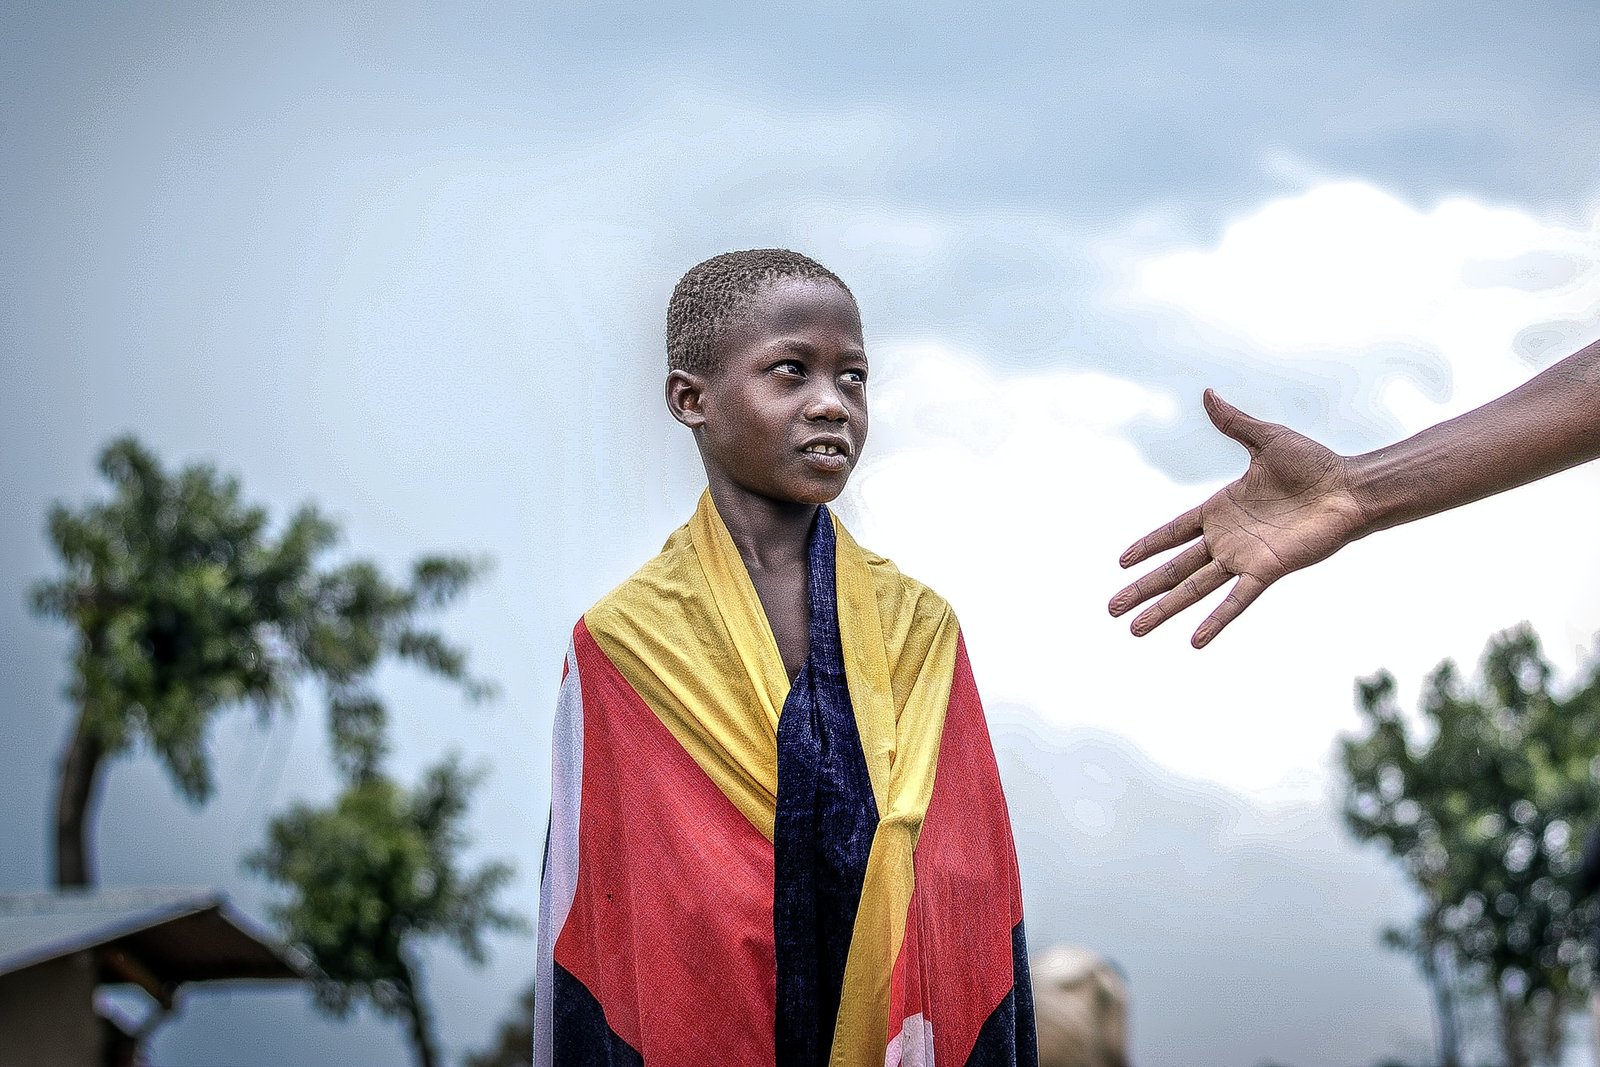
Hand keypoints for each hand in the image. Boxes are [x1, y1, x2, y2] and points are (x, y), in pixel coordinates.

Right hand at [1108, 390, 1368, 647]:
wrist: (1351, 489)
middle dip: (1142, 589)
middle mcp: (1226, 539)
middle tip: (1111, 608)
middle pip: (1173, 569)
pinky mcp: (1266, 570)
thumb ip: (1233, 423)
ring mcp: (1244, 558)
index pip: (1172, 532)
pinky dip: (1216, 621)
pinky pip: (1235, 600)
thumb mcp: (1266, 439)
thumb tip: (1207, 393)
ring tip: (1134, 630)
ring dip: (1163, 610)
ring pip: (1193, 589)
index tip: (1121, 562)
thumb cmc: (1315, 464)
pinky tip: (1194, 642)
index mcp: (1220, 509)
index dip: (1147, 546)